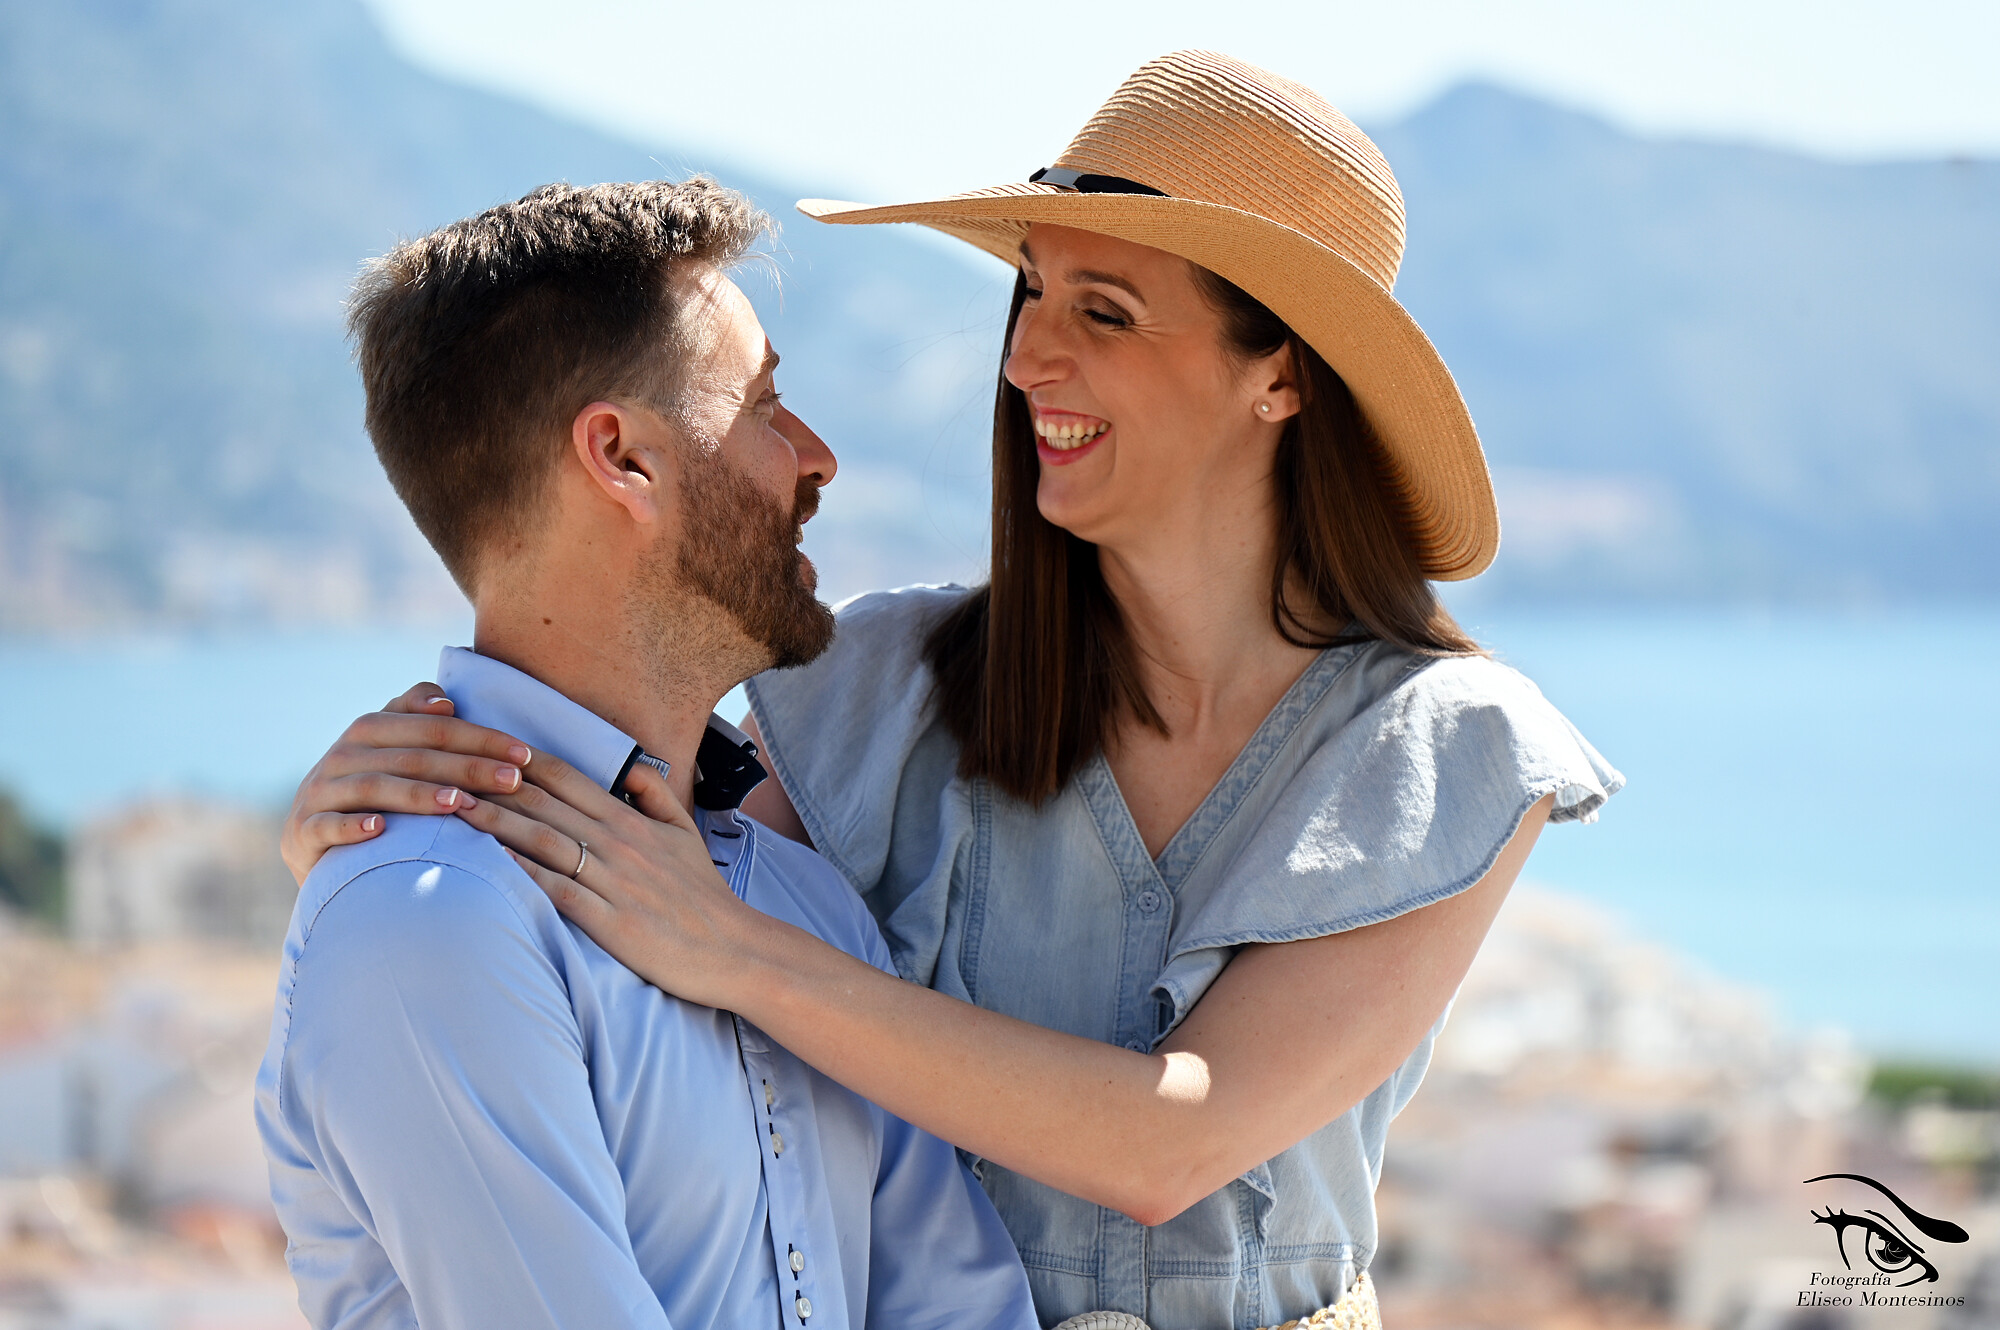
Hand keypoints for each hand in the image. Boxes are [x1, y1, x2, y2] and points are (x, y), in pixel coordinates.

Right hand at [280, 682, 536, 884]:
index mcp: (370, 729)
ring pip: (373, 787)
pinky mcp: (302, 831)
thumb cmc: (374, 790)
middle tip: (512, 781)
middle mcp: (342, 755)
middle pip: (412, 757)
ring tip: (458, 804)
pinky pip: (326, 826)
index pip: (435, 728)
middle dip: (466, 767)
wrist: (312, 841)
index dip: (480, 738)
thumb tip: (446, 702)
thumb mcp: (392, 749)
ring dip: (417, 795)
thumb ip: (417, 718)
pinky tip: (380, 829)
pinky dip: (351, 827)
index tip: (524, 755)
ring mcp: (319, 792)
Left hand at [456, 753, 767, 1012]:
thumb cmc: (702, 895)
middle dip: (493, 784)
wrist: (732, 949)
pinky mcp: (609, 922)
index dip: (521, 760)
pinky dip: (521, 874)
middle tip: (449, 768)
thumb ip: (655, 795)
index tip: (482, 747)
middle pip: (543, 803)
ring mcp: (613, 882)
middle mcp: (618, 843)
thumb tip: (628, 766)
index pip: (566, 777)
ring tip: (456, 807)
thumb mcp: (686, 833)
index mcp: (631, 820)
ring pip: (543, 841)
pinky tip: (489, 864)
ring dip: (497, 822)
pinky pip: (556, 891)